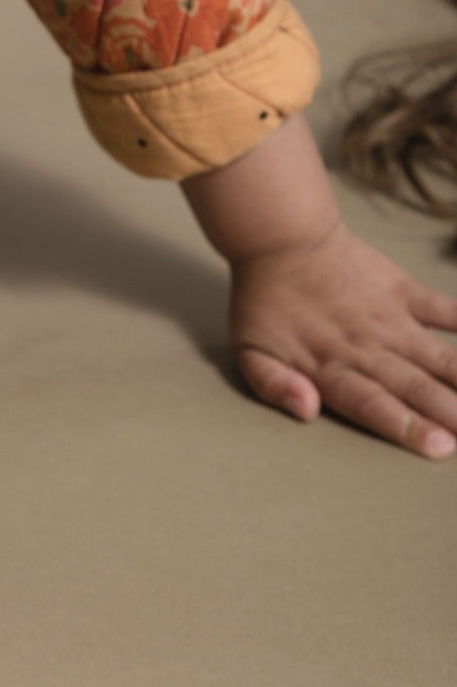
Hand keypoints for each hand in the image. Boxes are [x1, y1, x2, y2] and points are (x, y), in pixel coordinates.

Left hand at [229, 219, 456, 458]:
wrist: (279, 237)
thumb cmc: (264, 301)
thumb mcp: (250, 351)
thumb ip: (274, 386)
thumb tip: (307, 410)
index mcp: (332, 368)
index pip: (374, 405)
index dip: (408, 428)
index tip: (441, 448)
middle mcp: (367, 348)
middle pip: (417, 388)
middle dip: (454, 415)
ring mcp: (390, 320)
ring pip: (440, 358)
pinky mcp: (404, 293)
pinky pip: (447, 311)